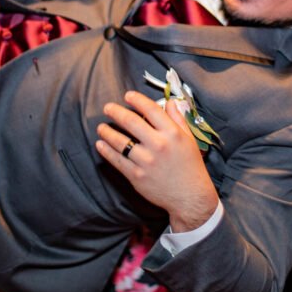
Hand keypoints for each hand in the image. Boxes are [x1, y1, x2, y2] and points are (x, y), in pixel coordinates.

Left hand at [97, 91, 218, 231]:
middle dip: (116, 112)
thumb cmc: (190, 166)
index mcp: (172, 133)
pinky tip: (101, 144)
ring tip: (101, 127)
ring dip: (107, 132)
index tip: (128, 96)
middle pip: (131, 122)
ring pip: (120, 141)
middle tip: (108, 107)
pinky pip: (117, 160)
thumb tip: (170, 102)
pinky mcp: (137, 176)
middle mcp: (158, 145)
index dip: (137, 100)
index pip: (151, 109)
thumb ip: (178, 119)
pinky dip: (106, 151)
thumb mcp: (189, 139)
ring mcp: (146, 161)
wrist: (190, 196)